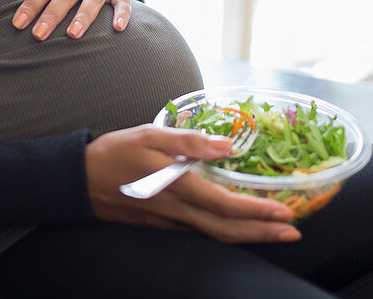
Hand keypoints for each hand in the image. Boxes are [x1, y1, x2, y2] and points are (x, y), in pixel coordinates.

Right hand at [85, 125, 301, 243]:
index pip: (225, 205)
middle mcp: (177, 211)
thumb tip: (227, 146)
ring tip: (276, 233)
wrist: (77, 181)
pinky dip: (226, 233)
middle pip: (227, 230)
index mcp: (177, 188)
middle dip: (263, 233)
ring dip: (249, 237)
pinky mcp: (163, 224)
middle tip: (294, 233)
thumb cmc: (114, 153)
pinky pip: (201, 233)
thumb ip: (189, 141)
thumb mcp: (149, 135)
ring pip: (216, 236)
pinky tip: (237, 229)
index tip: (286, 212)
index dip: (258, 211)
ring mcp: (170, 222)